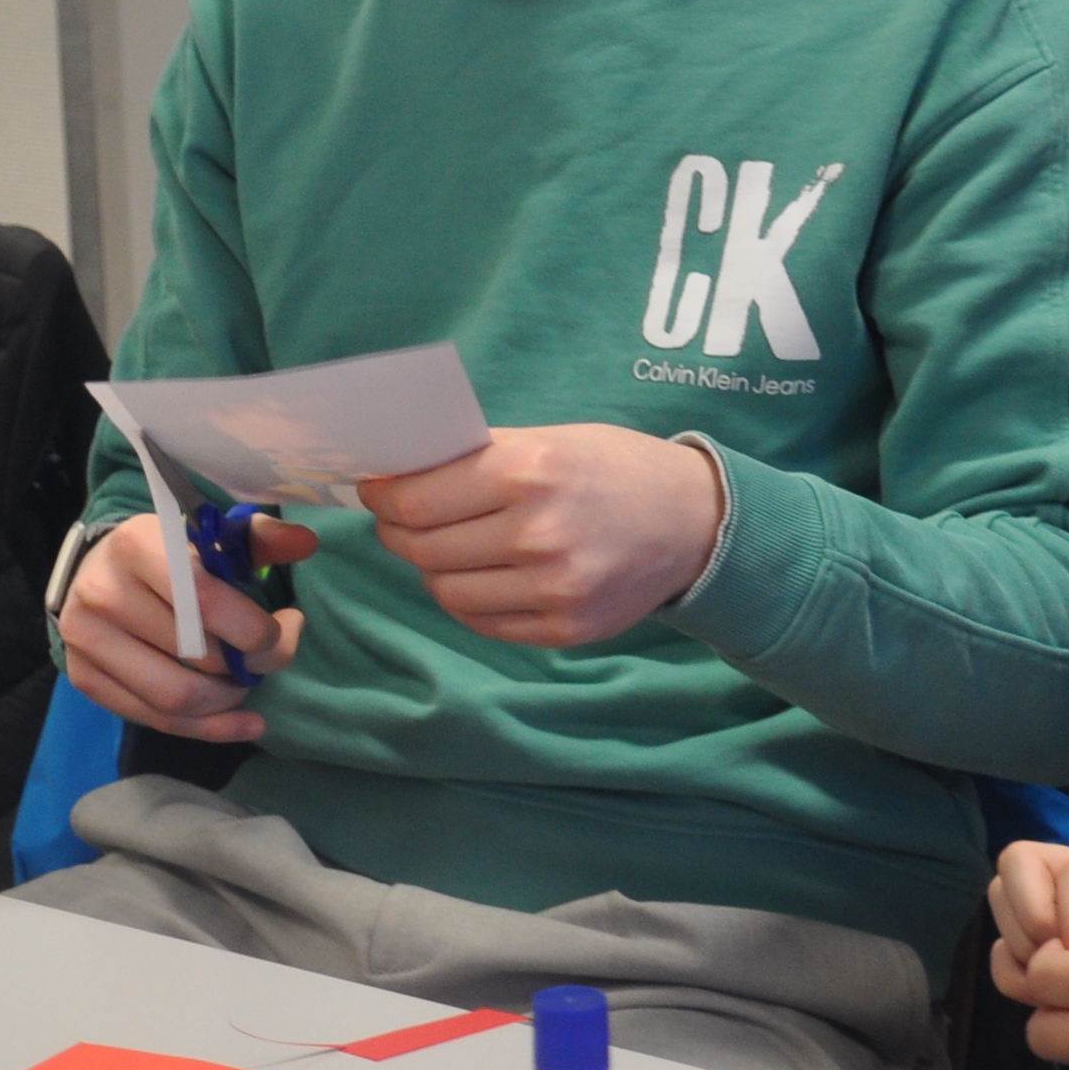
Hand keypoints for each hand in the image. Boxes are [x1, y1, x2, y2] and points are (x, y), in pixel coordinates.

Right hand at [58, 509, 315, 744]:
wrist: (97, 573)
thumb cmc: (166, 554)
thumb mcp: (209, 537)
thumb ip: (259, 538)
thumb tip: (305, 543)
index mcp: (137, 545)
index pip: (207, 603)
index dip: (256, 630)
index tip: (284, 627)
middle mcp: (102, 592)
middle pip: (197, 656)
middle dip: (251, 667)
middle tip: (270, 658)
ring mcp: (86, 639)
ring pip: (176, 697)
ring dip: (228, 700)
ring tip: (247, 683)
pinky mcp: (84, 677)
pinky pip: (157, 720)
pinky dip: (210, 729)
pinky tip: (244, 722)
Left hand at [358, 426, 721, 647]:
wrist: (694, 521)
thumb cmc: (612, 470)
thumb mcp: (548, 441)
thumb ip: (475, 458)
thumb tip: (396, 474)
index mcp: (528, 472)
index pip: (414, 499)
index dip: (382, 496)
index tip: (375, 490)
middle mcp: (537, 533)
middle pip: (422, 547)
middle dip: (397, 531)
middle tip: (397, 520)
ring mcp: (553, 588)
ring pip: (444, 589)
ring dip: (429, 568)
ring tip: (439, 547)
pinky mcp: (564, 628)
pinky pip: (481, 621)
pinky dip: (464, 598)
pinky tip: (476, 575)